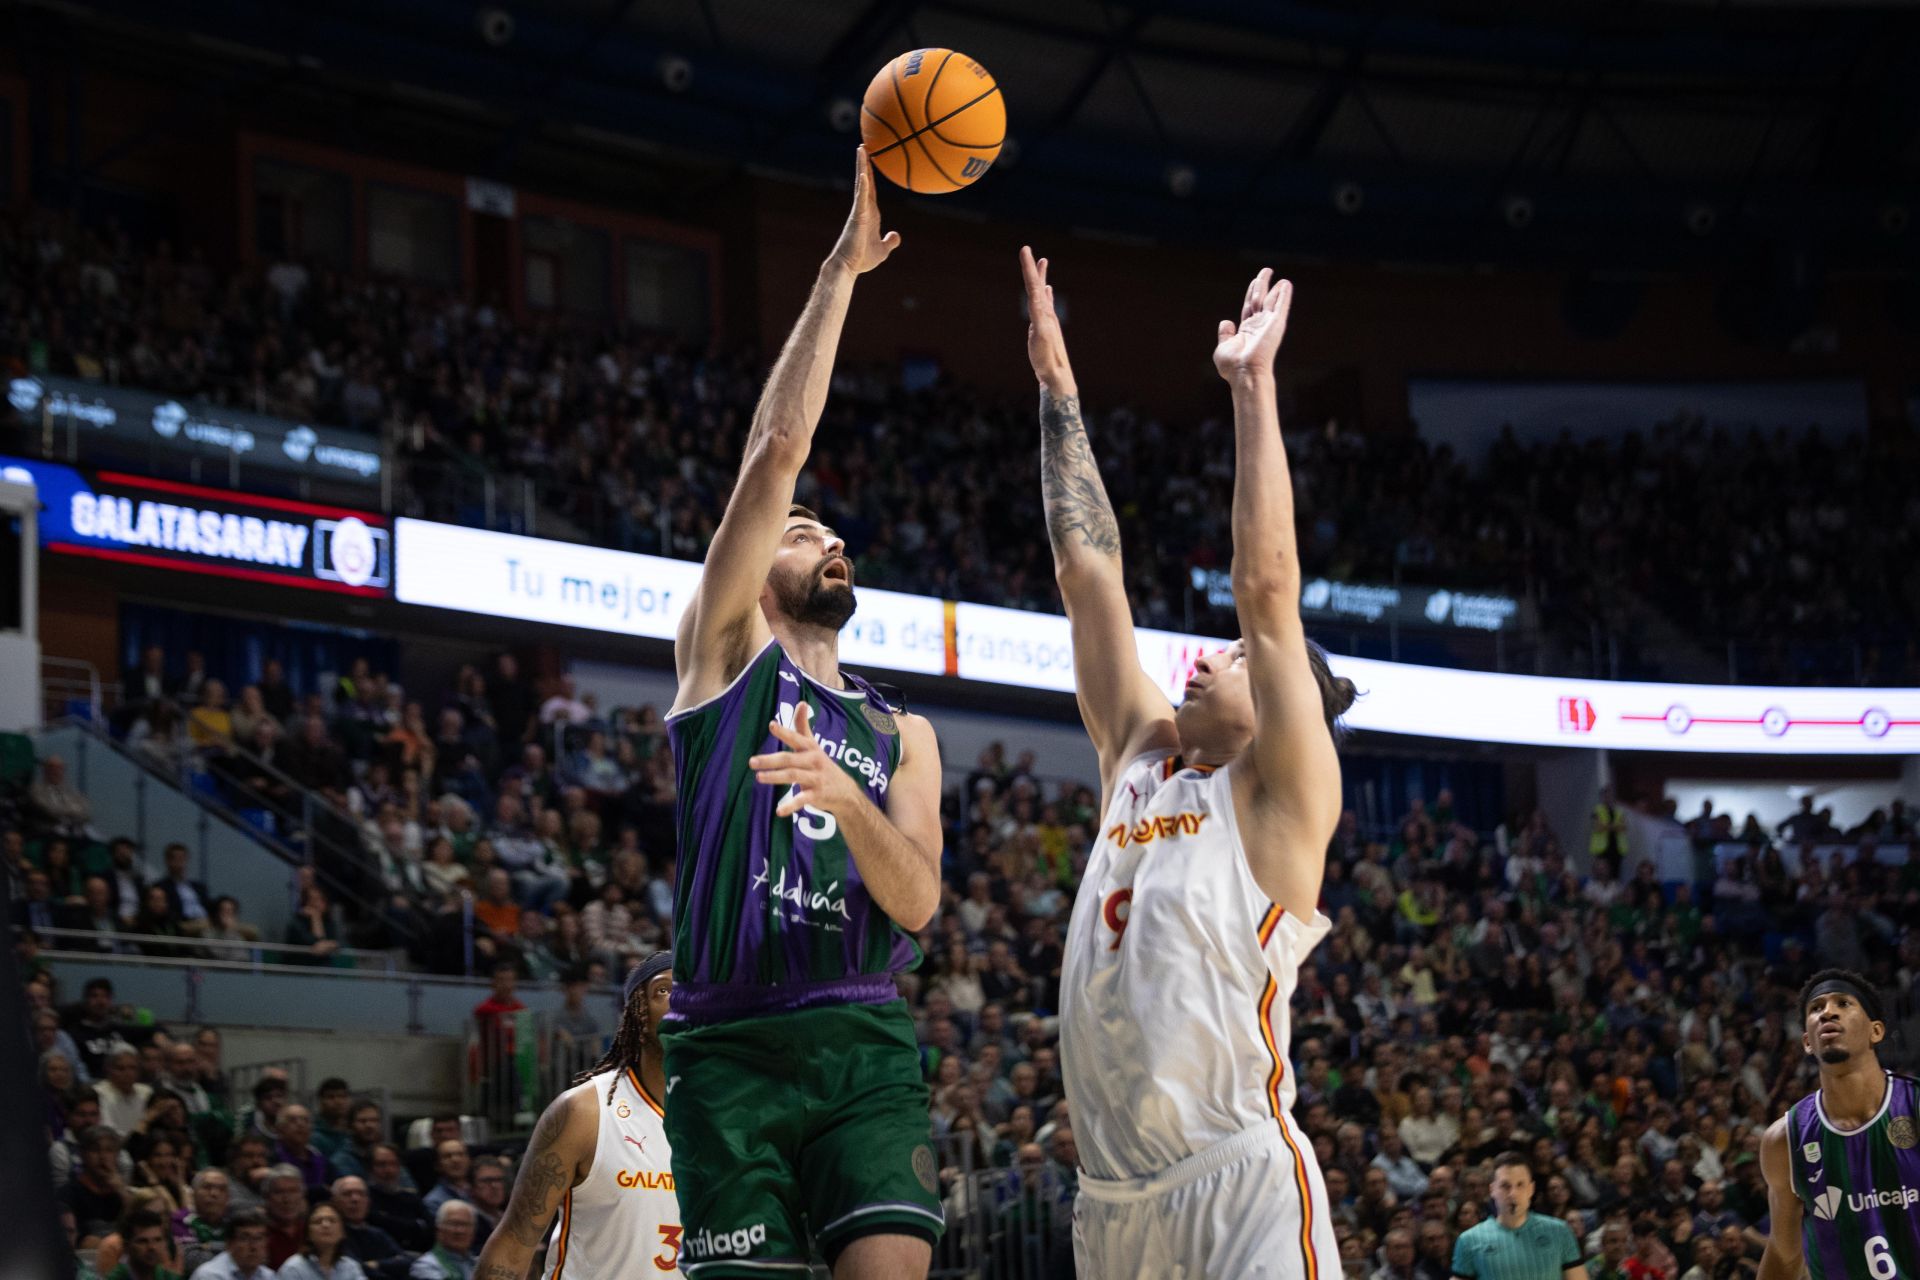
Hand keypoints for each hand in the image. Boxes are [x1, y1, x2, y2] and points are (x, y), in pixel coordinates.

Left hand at [750, 701, 863, 818]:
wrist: (845, 792)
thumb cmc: (823, 765)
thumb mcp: (814, 745)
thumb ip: (804, 726)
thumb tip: (801, 702)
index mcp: (810, 748)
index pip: (796, 738)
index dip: (784, 732)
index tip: (772, 725)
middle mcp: (813, 761)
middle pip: (790, 759)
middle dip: (771, 760)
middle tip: (752, 761)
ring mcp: (816, 778)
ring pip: (794, 776)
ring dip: (776, 777)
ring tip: (759, 777)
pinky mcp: (817, 794)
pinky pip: (802, 799)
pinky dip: (791, 805)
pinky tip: (779, 811)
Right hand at [827, 147, 901, 276]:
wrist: (849, 267)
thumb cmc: (862, 259)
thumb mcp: (882, 250)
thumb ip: (890, 241)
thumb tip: (896, 236)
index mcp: (870, 213)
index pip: (871, 189)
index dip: (871, 174)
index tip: (871, 159)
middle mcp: (863, 208)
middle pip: (864, 180)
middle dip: (864, 163)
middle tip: (863, 146)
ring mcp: (859, 211)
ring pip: (861, 184)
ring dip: (861, 166)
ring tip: (861, 149)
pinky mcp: (857, 217)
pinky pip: (861, 198)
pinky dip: (863, 186)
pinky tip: (865, 174)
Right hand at [1019, 246, 1072, 390]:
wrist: (1056, 375)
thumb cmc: (1048, 360)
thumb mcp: (1042, 338)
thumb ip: (1040, 320)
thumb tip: (1042, 301)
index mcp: (1043, 313)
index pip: (1034, 286)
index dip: (1029, 268)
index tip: (1025, 250)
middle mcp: (1045, 313)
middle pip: (1037, 286)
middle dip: (1032, 268)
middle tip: (1028, 251)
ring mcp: (1045, 320)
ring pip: (1041, 294)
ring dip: (1040, 278)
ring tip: (1042, 263)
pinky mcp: (1043, 329)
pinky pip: (1043, 307)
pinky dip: (1044, 295)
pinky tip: (1047, 290)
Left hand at [1213, 267, 1292, 380]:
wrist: (1244, 372)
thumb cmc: (1233, 366)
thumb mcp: (1223, 347)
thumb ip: (1225, 334)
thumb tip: (1226, 322)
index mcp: (1246, 330)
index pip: (1249, 307)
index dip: (1251, 293)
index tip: (1254, 282)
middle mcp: (1258, 326)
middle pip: (1260, 300)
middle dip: (1262, 285)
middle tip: (1266, 271)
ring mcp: (1267, 324)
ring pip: (1271, 300)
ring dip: (1275, 288)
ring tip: (1277, 276)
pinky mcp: (1275, 324)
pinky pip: (1281, 306)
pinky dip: (1284, 295)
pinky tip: (1286, 285)